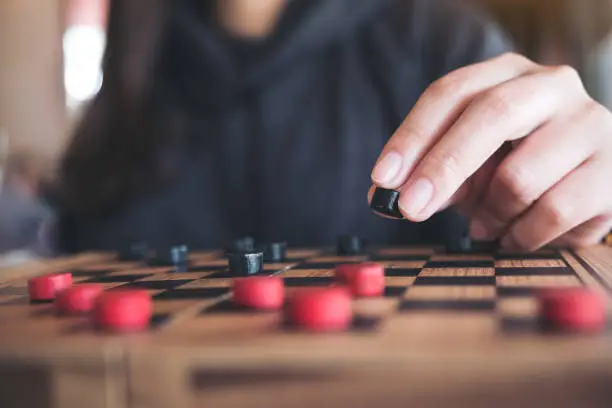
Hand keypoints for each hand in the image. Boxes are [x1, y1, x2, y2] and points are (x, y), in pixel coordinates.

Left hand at [370, 52, 611, 250]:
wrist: (591, 177)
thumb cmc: (517, 164)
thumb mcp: (470, 162)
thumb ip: (431, 174)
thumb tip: (386, 198)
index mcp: (507, 75)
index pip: (451, 93)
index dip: (412, 136)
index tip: (383, 178)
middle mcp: (552, 87)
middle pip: (490, 115)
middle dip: (442, 168)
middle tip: (410, 209)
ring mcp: (590, 125)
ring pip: (518, 177)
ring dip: (488, 215)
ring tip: (486, 224)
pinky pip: (552, 214)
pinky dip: (520, 236)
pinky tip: (514, 236)